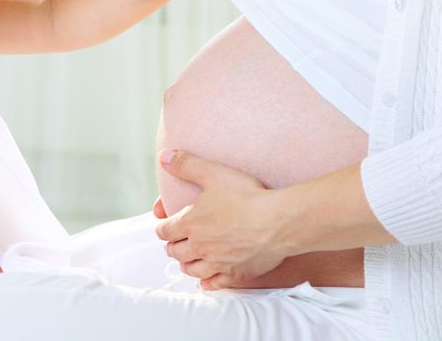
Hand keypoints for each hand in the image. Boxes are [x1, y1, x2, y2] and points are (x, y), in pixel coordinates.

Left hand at [154, 149, 295, 290]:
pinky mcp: (236, 274)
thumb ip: (187, 165)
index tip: (163, 227)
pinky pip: (216, 284)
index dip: (162, 228)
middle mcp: (200, 247)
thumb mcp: (213, 173)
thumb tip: (165, 157)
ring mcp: (218, 263)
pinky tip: (206, 281)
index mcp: (190, 224)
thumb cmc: (248, 197)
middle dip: (173, 246)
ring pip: (192, 270)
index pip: (164, 231)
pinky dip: (208, 283)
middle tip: (175, 243)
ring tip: (187, 260)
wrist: (278, 221)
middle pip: (176, 252)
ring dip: (187, 264)